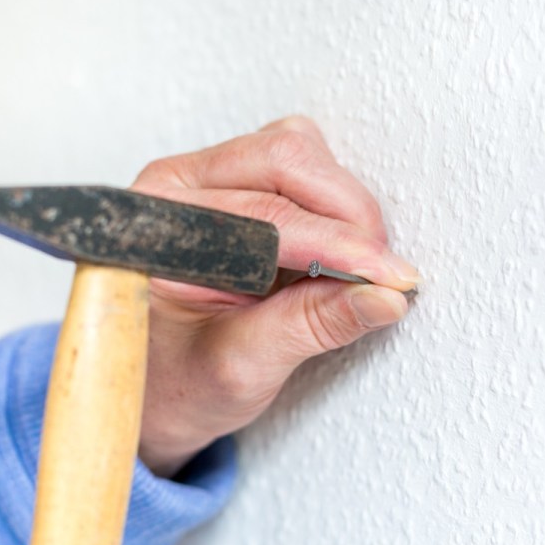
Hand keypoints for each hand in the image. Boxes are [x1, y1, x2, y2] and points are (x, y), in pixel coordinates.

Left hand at [130, 117, 418, 476]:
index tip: (388, 278)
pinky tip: (334, 254)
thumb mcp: (238, 367)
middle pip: (284, 158)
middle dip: (348, 216)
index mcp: (158, 226)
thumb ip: (308, 326)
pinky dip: (332, 206)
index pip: (263, 211)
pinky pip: (298, 170)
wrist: (156, 391)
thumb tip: (382, 297)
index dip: (337, 242)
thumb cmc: (174, 383)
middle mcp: (178, 188)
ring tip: (353, 268)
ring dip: (342, 205)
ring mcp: (207, 180)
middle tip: (382, 275)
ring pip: (296, 153)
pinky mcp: (236, 187)